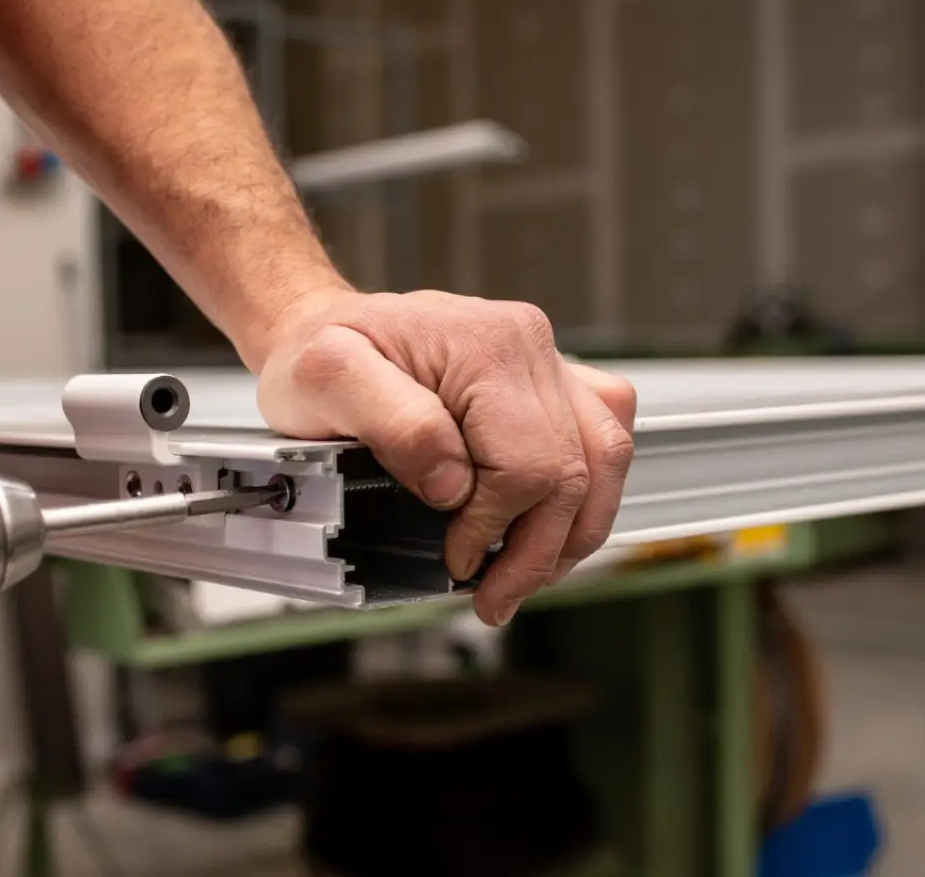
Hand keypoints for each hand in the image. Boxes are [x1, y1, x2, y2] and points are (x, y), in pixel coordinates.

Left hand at [256, 289, 636, 626]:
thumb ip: (396, 427)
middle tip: (496, 597)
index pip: (528, 466)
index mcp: (486, 346)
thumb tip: (453, 486)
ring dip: (572, 532)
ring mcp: (544, 363)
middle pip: (577, 471)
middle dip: (539, 552)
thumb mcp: (327, 381)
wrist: (318, 328)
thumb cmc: (318, 353)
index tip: (456, 559)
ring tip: (526, 575)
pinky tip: (548, 526)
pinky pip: (602, 438)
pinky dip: (586, 493)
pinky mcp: (547, 382)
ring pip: (605, 459)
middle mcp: (528, 347)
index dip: (495, 528)